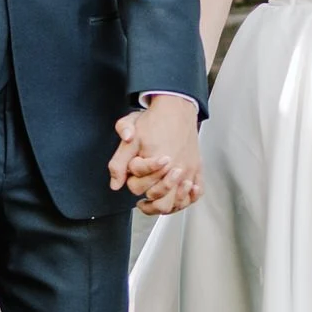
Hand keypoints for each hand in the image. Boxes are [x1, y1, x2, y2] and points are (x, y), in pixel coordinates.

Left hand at [108, 94, 201, 216]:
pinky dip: (188, 198)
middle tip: (144, 193)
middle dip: (148, 198)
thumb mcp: (129, 139)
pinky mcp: (196, 168)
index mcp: (155, 163)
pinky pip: (196, 193)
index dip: (132, 180)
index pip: (137, 187)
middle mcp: (174, 169)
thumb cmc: (154, 121)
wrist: (175, 107)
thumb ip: (119, 163)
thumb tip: (115, 184)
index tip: (135, 169)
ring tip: (156, 200)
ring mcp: (187, 170)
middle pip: (160, 201)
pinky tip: (179, 195)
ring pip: (178, 202)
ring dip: (166, 204)